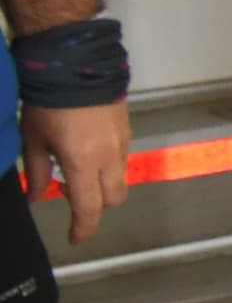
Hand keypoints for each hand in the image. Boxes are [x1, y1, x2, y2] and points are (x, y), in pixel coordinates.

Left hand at [22, 105, 128, 248]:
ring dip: (103, 184)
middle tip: (72, 193)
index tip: (75, 238)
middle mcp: (109, 158)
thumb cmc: (47, 104)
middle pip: (113, 199)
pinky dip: (108, 165)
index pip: (88, 208)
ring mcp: (122, 143)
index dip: (82, 228)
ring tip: (79, 169)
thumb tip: (35, 197)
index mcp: (82, 163)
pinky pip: (122, 159)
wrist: (75, 64)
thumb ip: (34, 172)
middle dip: (96, 205)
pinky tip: (90, 150)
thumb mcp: (32, 139)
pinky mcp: (127, 130)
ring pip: (121, 179)